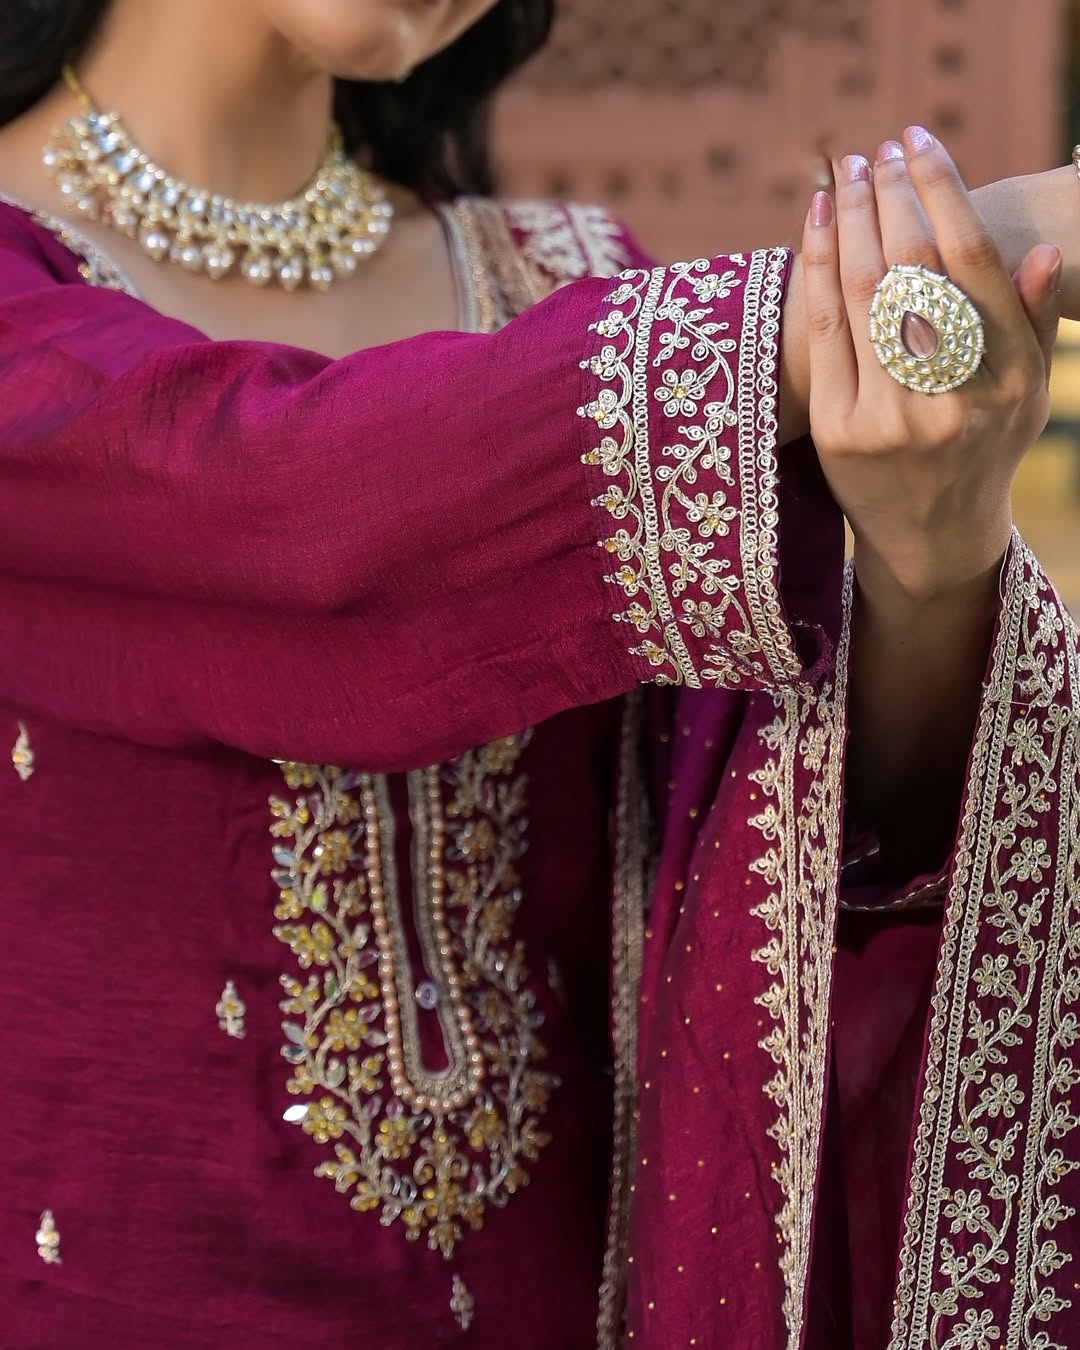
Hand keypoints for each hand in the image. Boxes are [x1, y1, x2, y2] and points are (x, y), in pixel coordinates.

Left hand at [801, 126, 1060, 601]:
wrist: (930, 539)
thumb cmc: (980, 452)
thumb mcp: (1025, 396)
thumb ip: (1028, 324)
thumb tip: (1041, 249)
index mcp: (1008, 382)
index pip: (973, 262)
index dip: (942, 191)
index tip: (920, 143)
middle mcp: (952, 399)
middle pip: (914, 269)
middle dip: (892, 196)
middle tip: (876, 152)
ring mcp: (890, 418)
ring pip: (864, 293)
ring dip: (852, 219)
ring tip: (845, 172)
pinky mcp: (838, 433)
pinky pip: (824, 333)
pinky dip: (817, 268)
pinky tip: (819, 223)